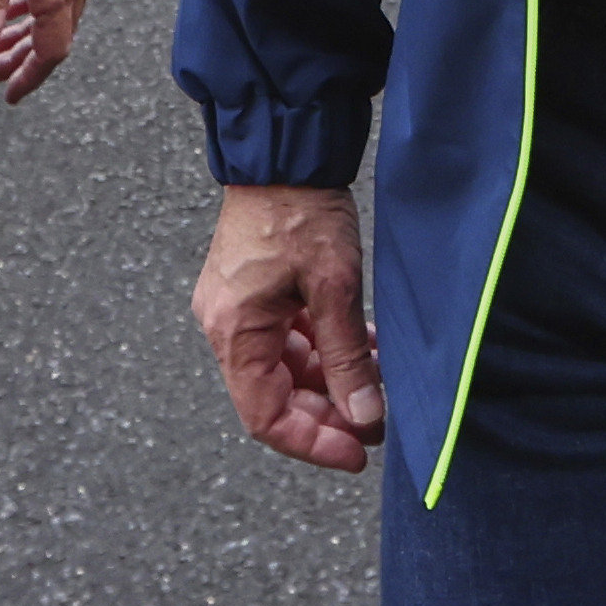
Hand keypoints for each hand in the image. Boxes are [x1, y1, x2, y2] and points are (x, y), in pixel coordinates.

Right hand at [193, 183, 385, 474]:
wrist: (285, 151)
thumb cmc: (301, 211)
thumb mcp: (334, 288)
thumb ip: (347, 358)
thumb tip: (365, 417)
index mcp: (234, 332)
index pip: (266, 417)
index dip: (313, 443)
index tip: (358, 453)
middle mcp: (227, 327)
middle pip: (276, 396)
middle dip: (328, 413)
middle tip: (377, 419)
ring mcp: (239, 310)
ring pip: (286, 369)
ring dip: (331, 380)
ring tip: (378, 381)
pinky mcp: (255, 294)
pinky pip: (288, 339)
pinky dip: (324, 350)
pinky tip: (363, 348)